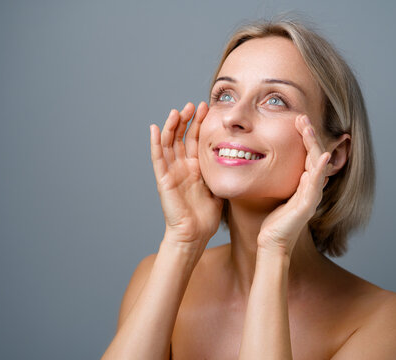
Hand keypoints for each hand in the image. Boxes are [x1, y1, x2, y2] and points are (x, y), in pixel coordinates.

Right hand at [150, 102, 222, 253]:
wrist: (194, 235)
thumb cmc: (206, 217)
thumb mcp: (219, 188)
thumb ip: (223, 172)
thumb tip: (240, 158)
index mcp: (195, 168)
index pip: (195, 140)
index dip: (199, 123)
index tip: (207, 107)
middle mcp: (182, 167)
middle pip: (181, 137)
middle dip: (187, 120)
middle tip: (194, 105)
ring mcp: (171, 172)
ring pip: (168, 143)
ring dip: (171, 126)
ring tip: (177, 111)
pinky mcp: (163, 180)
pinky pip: (158, 158)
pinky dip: (155, 143)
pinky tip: (155, 128)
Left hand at [257, 114, 331, 256]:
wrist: (272, 243)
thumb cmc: (271, 220)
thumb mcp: (273, 192)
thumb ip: (275, 177)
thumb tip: (264, 159)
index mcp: (303, 183)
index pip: (307, 154)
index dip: (304, 137)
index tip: (297, 119)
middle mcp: (311, 188)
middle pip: (315, 155)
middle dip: (309, 135)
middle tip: (302, 117)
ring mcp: (311, 196)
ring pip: (317, 165)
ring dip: (314, 145)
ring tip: (308, 128)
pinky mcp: (308, 206)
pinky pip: (316, 184)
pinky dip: (320, 169)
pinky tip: (321, 156)